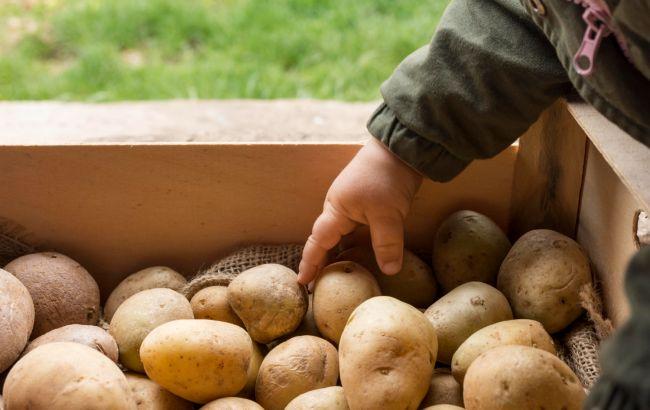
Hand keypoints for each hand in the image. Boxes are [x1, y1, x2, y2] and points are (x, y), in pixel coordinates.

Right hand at [297, 137, 421, 284]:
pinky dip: (351, 245)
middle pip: (324, 239)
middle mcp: (338, 208)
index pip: (318, 242)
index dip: (310, 263)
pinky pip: (352, 230)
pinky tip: (358, 256)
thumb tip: (389, 271)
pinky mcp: (365, 203)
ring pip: (339, 235)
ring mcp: (351, 204)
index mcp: (336, 210)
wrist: (400, 148)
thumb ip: (387, 244)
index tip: (302, 282)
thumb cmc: (386, 177)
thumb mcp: (388, 214)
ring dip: (336, 254)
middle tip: (316, 285)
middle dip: (319, 261)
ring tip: (335, 276)